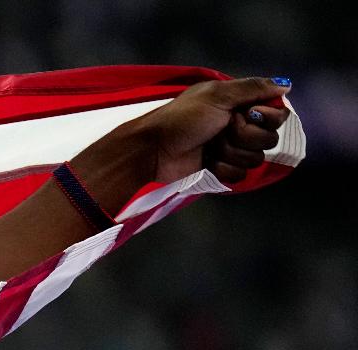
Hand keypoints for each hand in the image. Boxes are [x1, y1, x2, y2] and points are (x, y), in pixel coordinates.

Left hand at [130, 77, 288, 184]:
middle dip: (245, 136)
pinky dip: (222, 168)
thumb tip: (286, 84)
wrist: (154, 150)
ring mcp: (231, 149)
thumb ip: (253, 88)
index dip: (267, 118)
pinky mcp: (221, 169)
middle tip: (222, 129)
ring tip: (210, 145)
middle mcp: (240, 126)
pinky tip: (206, 161)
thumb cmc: (181, 118)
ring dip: (231, 152)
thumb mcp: (217, 95)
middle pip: (270, 139)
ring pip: (255, 159)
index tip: (246, 114)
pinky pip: (240, 175)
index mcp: (241, 104)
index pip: (278, 114)